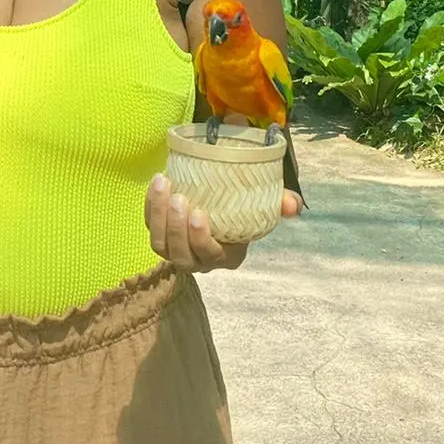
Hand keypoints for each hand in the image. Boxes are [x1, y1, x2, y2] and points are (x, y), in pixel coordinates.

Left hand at [145, 173, 302, 272]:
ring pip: (160, 244)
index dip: (201, 239)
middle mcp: (198, 260)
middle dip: (176, 228)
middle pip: (180, 255)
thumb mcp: (263, 208)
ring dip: (159, 216)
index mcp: (225, 257)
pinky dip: (151, 206)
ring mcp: (175, 250)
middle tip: (179, 198)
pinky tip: (157, 184)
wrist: (220, 202)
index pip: (210, 256)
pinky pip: (150, 226)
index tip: (200, 214)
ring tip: (164, 187)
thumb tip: (293, 204)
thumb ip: (279, 205)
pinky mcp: (160, 234)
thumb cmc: (242, 210)